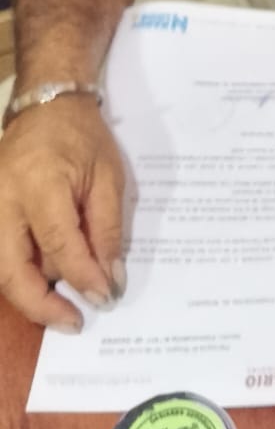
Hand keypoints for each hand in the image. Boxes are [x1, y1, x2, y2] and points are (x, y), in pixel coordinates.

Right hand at [0, 96, 125, 330]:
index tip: (105, 298)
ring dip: (27, 296)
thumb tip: (109, 281)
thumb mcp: (108, 177)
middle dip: (40, 305)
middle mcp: (4, 199)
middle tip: (73, 322)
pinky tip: (44, 287)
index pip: (58, 244)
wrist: (47, 106)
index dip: (82, 277)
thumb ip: (107, 230)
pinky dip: (18, 277)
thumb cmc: (83, 138)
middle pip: (9, 269)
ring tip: (61, 309)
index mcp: (39, 183)